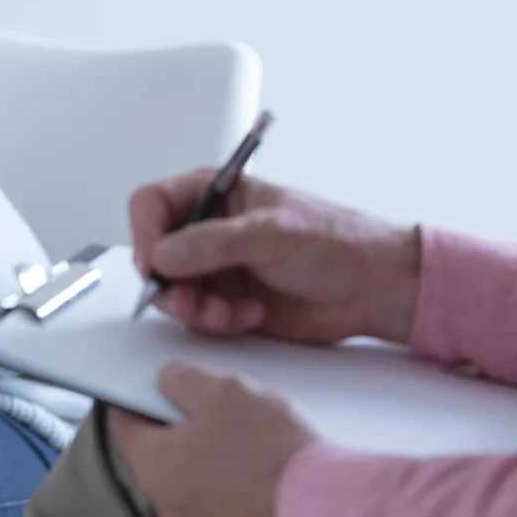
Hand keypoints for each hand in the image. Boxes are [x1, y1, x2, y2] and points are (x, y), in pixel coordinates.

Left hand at [108, 364, 316, 516]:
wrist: (325, 508)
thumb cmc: (270, 451)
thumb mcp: (221, 391)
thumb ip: (181, 380)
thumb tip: (167, 380)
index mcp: (153, 465)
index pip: (124, 424)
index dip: (134, 398)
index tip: (146, 386)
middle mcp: (168, 503)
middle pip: (161, 452)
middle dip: (181, 426)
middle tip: (214, 407)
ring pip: (193, 477)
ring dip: (210, 456)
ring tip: (247, 436)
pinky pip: (222, 500)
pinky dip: (233, 483)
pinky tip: (262, 466)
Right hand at [129, 169, 421, 345]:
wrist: (373, 289)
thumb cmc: (338, 242)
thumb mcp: (272, 232)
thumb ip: (212, 242)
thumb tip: (164, 253)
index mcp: (216, 194)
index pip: (152, 204)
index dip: (144, 233)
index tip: (153, 263)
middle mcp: (208, 229)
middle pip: (154, 254)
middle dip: (169, 284)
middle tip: (188, 302)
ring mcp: (215, 267)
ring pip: (172, 292)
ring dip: (195, 309)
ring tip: (227, 313)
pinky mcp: (226, 301)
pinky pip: (198, 317)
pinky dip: (218, 322)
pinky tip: (251, 315)